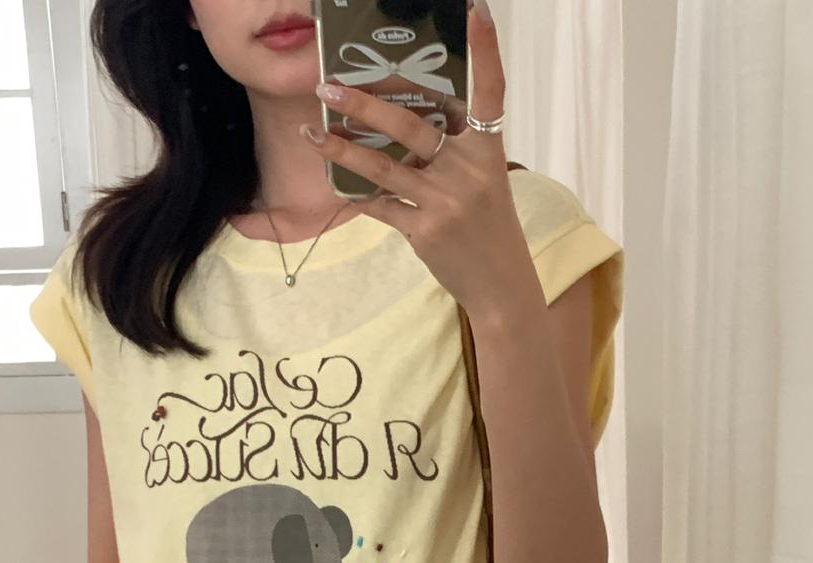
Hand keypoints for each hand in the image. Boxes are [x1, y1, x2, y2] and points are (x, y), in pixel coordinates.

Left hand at [302, 2, 532, 318]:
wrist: (500, 286)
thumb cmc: (489, 227)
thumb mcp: (484, 181)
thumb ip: (453, 151)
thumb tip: (403, 123)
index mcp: (489, 152)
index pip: (490, 92)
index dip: (485, 51)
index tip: (476, 10)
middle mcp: (468, 171)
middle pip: (412, 126)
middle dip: (365, 105)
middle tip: (329, 85)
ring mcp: (445, 202)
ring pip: (383, 168)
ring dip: (342, 149)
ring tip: (312, 131)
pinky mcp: (425, 231)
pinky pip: (381, 206)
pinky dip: (358, 194)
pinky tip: (333, 181)